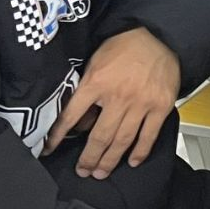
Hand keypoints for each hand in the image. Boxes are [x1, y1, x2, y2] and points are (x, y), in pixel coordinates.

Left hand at [45, 27, 181, 178]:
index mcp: (96, 83)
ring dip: (110, 160)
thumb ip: (87, 90)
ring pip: (122, 140)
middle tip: (83, 171)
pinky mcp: (160, 107)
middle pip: (100, 136)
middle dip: (89, 158)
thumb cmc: (125, 46)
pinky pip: (149, 135)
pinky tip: (132, 161)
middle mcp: (118, 96)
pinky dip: (140, 151)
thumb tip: (82, 121)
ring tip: (102, 172)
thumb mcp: (95, 62)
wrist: (158, 36)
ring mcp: (141, 104)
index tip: (49, 148)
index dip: (58, 135)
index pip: (71, 116)